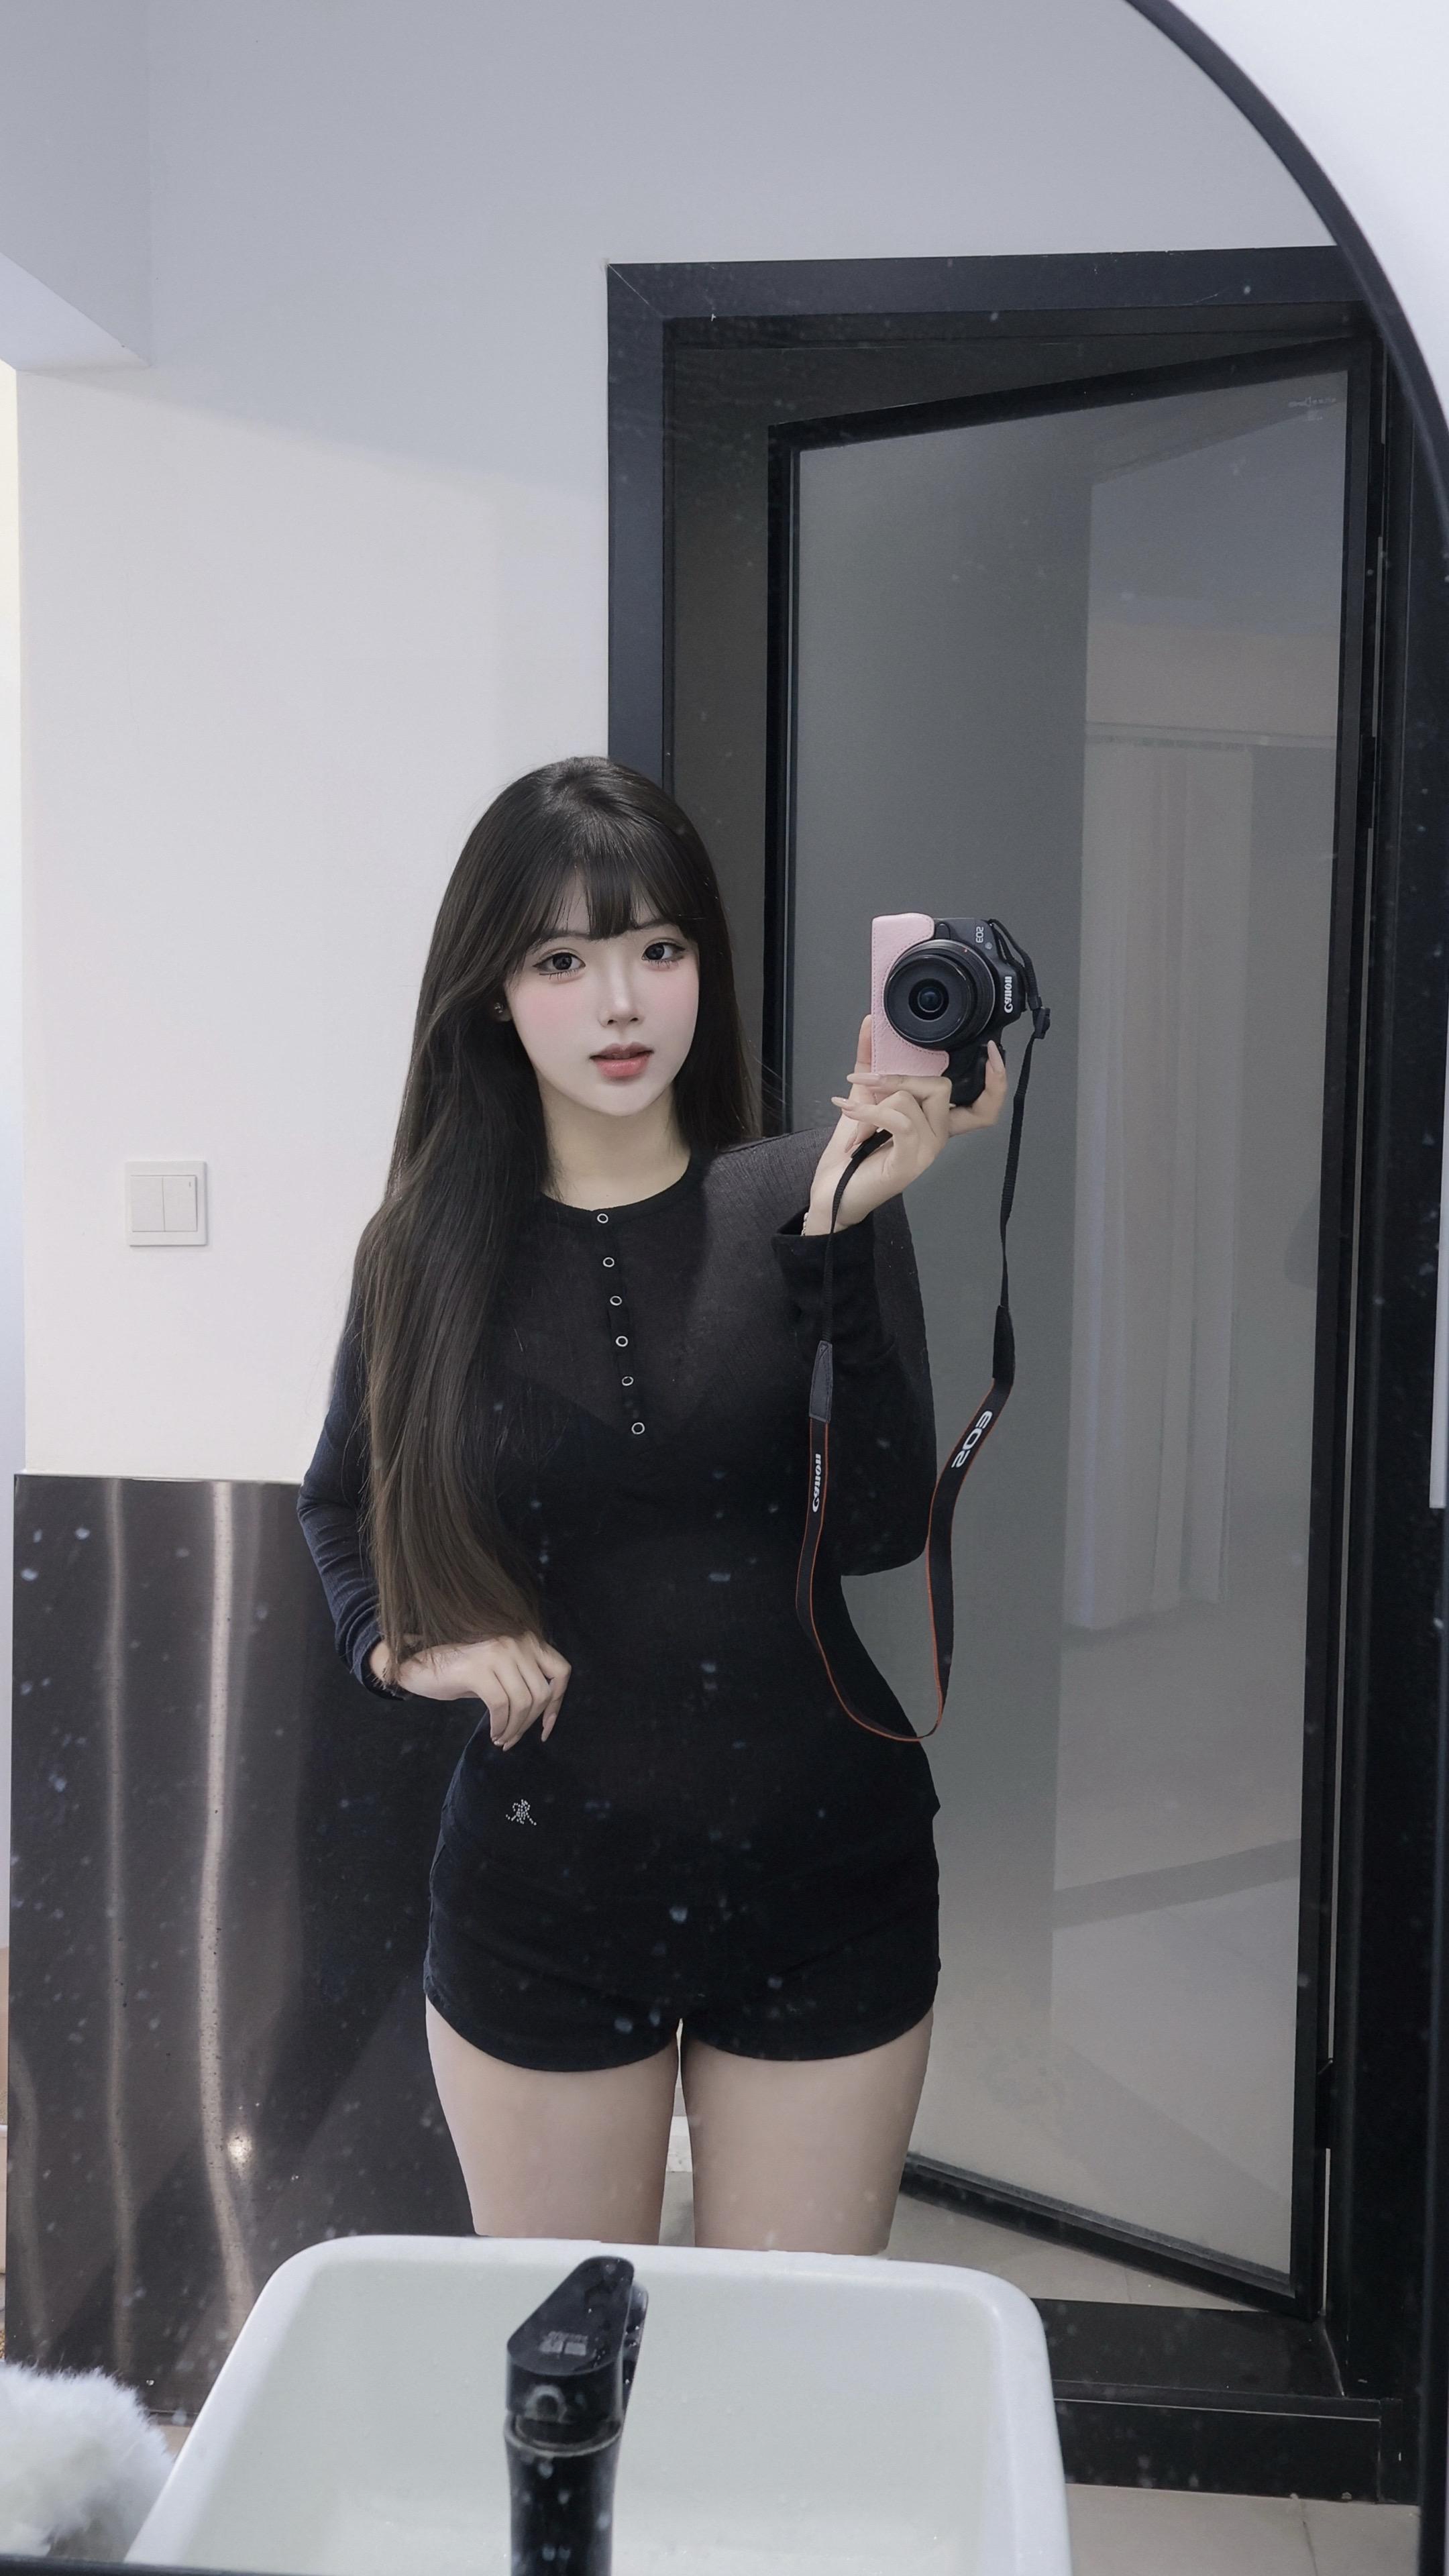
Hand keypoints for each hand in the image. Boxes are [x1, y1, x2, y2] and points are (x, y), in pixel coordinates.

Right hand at [373, 1631, 570, 1749]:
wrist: (419, 1664)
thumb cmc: (461, 1671)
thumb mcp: (500, 1670)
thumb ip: (523, 1679)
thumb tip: (545, 1712)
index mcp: (526, 1641)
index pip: (561, 1671)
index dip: (558, 1702)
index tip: (546, 1727)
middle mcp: (516, 1642)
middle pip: (542, 1692)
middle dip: (531, 1723)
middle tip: (514, 1738)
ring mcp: (497, 1653)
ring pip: (523, 1702)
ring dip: (515, 1728)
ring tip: (502, 1739)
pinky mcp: (478, 1669)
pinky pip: (501, 1706)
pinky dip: (500, 1726)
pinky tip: (493, 1733)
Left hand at [802, 1014, 1008, 1234]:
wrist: (833, 1189)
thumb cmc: (853, 1149)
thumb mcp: (864, 1096)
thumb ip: (871, 1060)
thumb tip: (871, 1022)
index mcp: (936, 1121)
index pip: (985, 1105)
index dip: (997, 1080)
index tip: (993, 1051)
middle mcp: (939, 1135)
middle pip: (942, 1087)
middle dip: (901, 1077)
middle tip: (868, 1083)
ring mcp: (928, 1149)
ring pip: (914, 1098)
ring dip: (875, 1098)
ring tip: (852, 1109)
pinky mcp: (911, 1160)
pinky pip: (899, 1118)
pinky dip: (869, 1110)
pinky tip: (848, 1109)